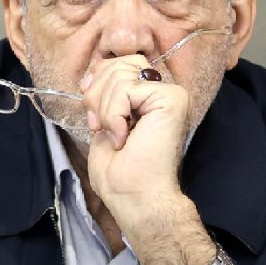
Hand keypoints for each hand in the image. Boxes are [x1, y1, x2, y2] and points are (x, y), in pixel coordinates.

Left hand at [79, 55, 215, 264]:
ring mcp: (171, 93)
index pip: (119, 65)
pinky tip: (123, 136)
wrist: (138, 200)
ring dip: (105, 109)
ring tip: (115, 136)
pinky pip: (127, 88)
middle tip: (100, 127)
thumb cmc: (122, 176)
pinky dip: (114, 114)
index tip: (93, 116)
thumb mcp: (103, 125)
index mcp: (149, 97)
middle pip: (119, 64)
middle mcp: (163, 91)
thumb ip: (103, 96)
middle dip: (97, 94)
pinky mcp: (172, 99)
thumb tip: (92, 74)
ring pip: (120, 74)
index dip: (97, 82)